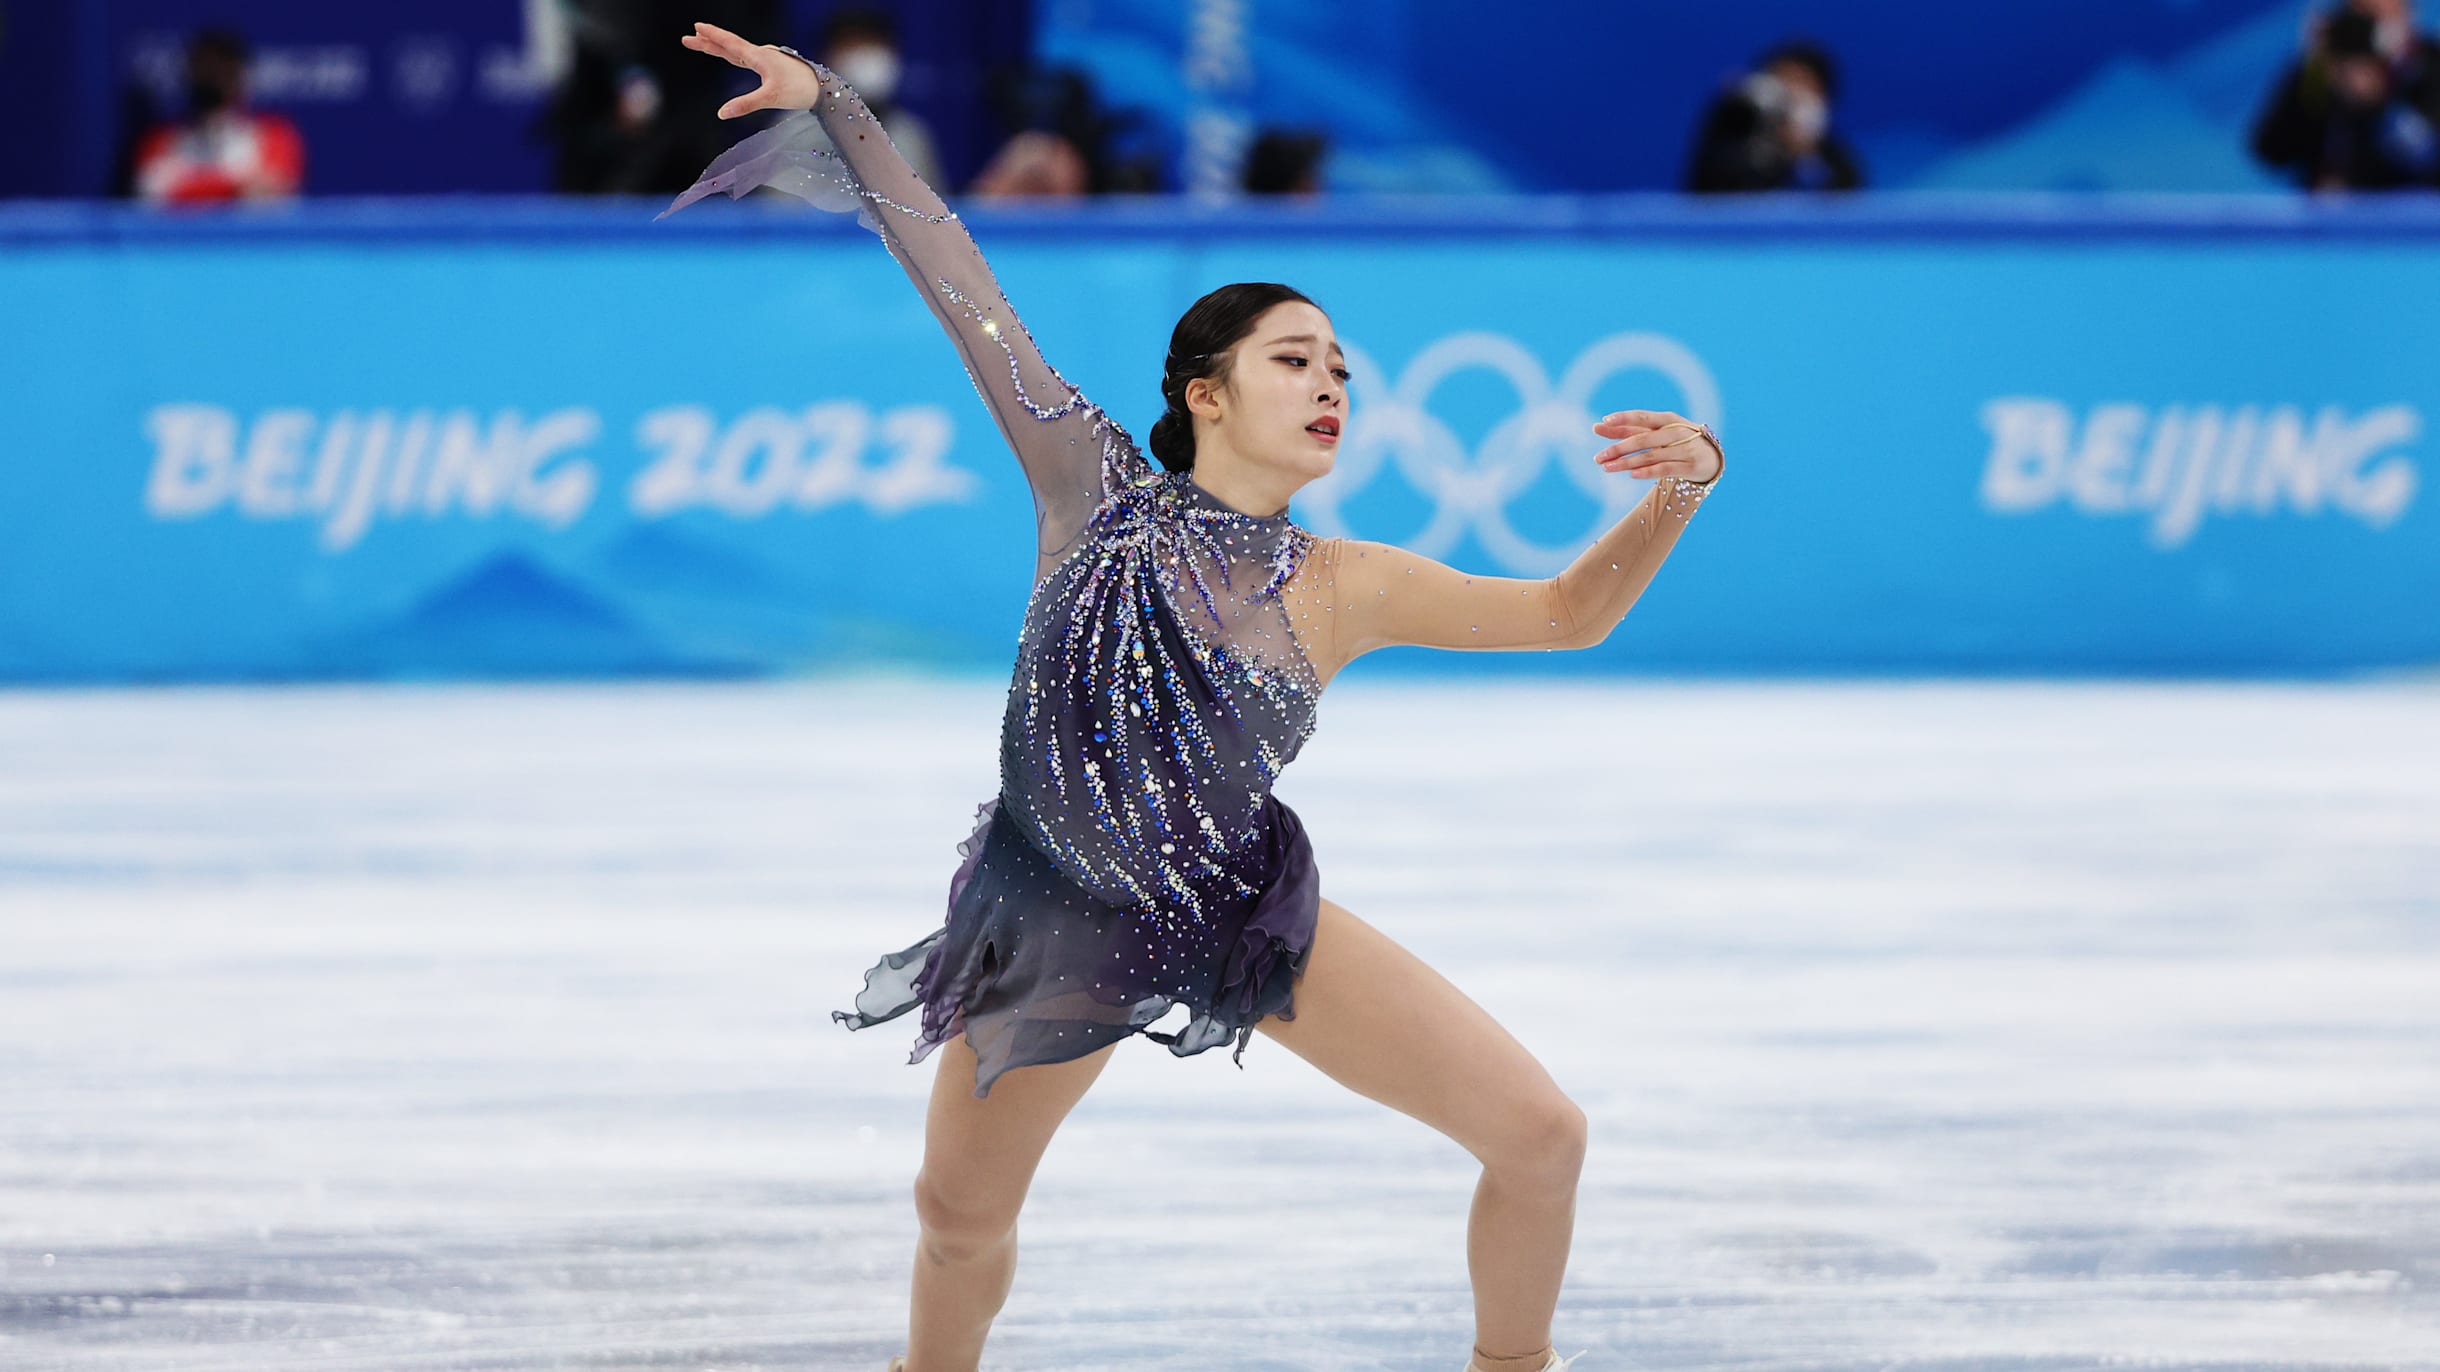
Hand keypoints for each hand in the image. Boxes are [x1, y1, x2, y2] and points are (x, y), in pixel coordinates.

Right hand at [679, 21, 821, 118]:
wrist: (822, 88)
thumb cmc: (799, 90)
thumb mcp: (770, 98)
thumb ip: (745, 104)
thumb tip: (721, 113)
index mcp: (758, 56)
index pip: (730, 43)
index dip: (712, 36)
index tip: (696, 28)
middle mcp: (760, 54)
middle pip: (729, 46)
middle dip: (708, 42)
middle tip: (687, 37)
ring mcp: (765, 60)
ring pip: (736, 51)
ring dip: (719, 47)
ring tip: (701, 43)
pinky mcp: (770, 67)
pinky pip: (745, 58)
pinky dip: (733, 55)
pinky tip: (731, 55)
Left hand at [1592, 410, 1722, 482]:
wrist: (1711, 457)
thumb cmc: (1676, 441)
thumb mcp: (1656, 432)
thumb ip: (1629, 430)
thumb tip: (1598, 425)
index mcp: (1667, 419)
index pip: (1642, 417)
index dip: (1623, 419)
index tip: (1603, 422)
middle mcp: (1676, 432)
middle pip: (1642, 439)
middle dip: (1618, 448)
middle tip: (1598, 457)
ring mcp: (1684, 449)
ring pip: (1650, 456)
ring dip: (1626, 462)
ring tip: (1607, 468)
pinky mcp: (1690, 466)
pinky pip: (1665, 469)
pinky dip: (1647, 471)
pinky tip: (1631, 474)